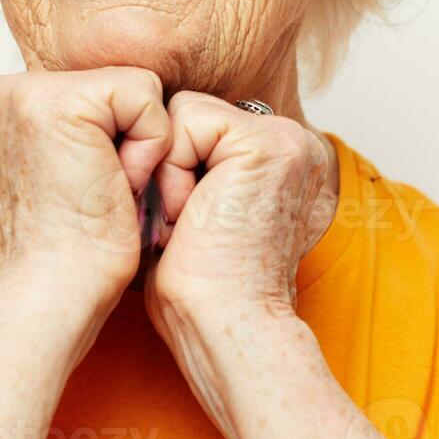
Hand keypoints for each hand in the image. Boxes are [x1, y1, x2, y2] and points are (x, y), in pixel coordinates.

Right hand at [0, 67, 171, 319]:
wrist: (51, 297)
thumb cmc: (73, 250)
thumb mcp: (74, 167)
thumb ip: (87, 125)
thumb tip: (129, 104)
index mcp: (10, 102)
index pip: (107, 90)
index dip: (121, 141)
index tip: (93, 188)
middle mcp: (11, 88)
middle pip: (123, 84)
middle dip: (131, 139)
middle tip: (102, 192)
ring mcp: (28, 91)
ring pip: (138, 87)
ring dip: (142, 145)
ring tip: (107, 189)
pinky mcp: (61, 102)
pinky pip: (147, 96)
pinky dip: (150, 145)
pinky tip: (117, 184)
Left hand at [143, 91, 337, 327]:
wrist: (226, 327)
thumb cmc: (202, 290)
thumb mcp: (197, 210)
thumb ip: (194, 165)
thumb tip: (148, 136)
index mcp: (279, 159)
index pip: (200, 125)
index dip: (173, 168)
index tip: (184, 224)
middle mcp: (291, 143)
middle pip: (191, 112)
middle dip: (169, 165)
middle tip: (183, 225)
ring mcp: (285, 140)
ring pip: (185, 110)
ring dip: (169, 169)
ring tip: (188, 220)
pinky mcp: (266, 144)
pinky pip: (186, 117)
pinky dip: (172, 167)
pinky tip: (191, 212)